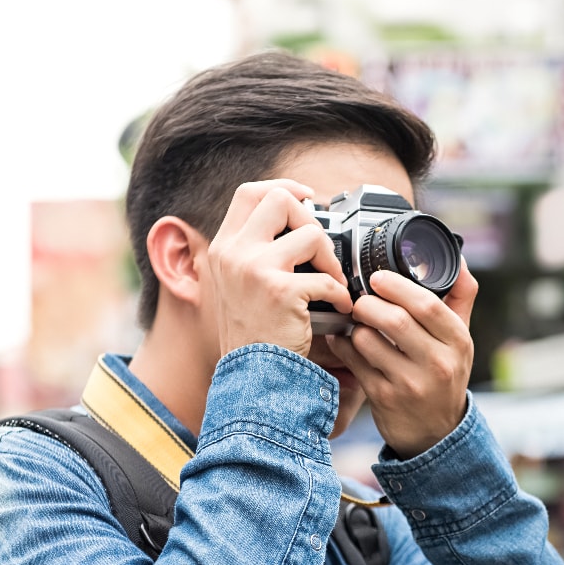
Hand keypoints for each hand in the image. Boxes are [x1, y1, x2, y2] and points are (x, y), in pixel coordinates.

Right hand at [206, 180, 351, 356]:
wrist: (250, 377)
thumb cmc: (252, 337)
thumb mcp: (238, 286)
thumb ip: (255, 253)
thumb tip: (294, 225)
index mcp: (223, 248)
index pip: (249, 193)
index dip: (282, 187)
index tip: (306, 199)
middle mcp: (234, 253)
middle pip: (279, 199)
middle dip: (310, 218)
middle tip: (321, 247)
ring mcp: (255, 269)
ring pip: (310, 234)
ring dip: (331, 258)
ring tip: (334, 281)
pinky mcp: (281, 291)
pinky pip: (326, 278)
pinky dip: (340, 294)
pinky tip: (339, 308)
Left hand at [326, 260, 477, 457]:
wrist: (436, 433)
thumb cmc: (445, 375)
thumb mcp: (461, 339)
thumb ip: (460, 298)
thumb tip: (458, 259)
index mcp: (458, 341)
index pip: (427, 305)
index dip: (397, 286)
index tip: (377, 277)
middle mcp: (437, 364)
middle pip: (395, 320)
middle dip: (368, 303)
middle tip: (359, 298)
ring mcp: (410, 384)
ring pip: (369, 341)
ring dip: (354, 325)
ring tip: (354, 320)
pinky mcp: (384, 398)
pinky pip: (354, 362)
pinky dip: (343, 345)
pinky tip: (344, 339)